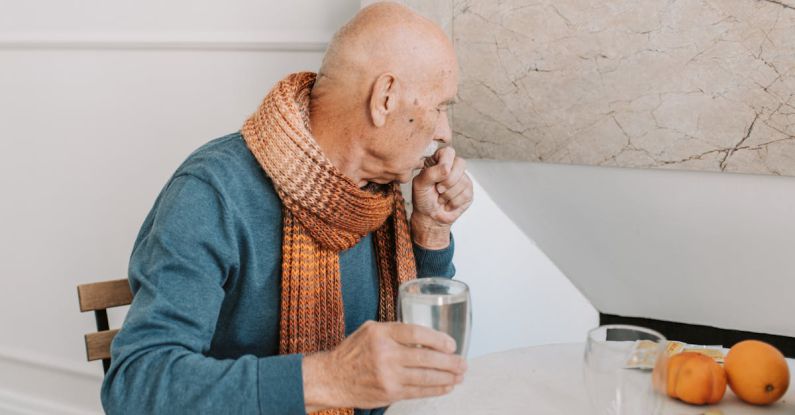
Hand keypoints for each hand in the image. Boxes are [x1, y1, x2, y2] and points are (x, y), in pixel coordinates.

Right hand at [302, 321, 466, 410]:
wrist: (332, 378)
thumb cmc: (353, 352)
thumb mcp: (370, 331)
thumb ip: (395, 331)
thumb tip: (425, 335)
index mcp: (381, 333)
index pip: (417, 333)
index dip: (438, 339)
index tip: (451, 344)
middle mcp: (385, 354)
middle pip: (425, 357)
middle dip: (449, 361)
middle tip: (462, 362)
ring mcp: (388, 375)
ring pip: (425, 377)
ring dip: (447, 377)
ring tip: (459, 375)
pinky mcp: (390, 392)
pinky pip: (418, 391)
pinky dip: (436, 389)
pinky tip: (446, 386)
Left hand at [411, 146, 472, 248]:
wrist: (430, 217)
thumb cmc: (423, 198)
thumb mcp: (420, 184)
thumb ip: (431, 173)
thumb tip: (447, 168)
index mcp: (439, 161)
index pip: (448, 151)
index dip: (446, 162)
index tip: (439, 175)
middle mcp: (452, 167)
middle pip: (460, 163)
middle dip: (449, 180)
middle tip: (438, 189)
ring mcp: (462, 179)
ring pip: (463, 181)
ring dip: (448, 195)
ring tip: (440, 198)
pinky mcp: (469, 191)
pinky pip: (466, 193)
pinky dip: (453, 202)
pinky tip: (448, 204)